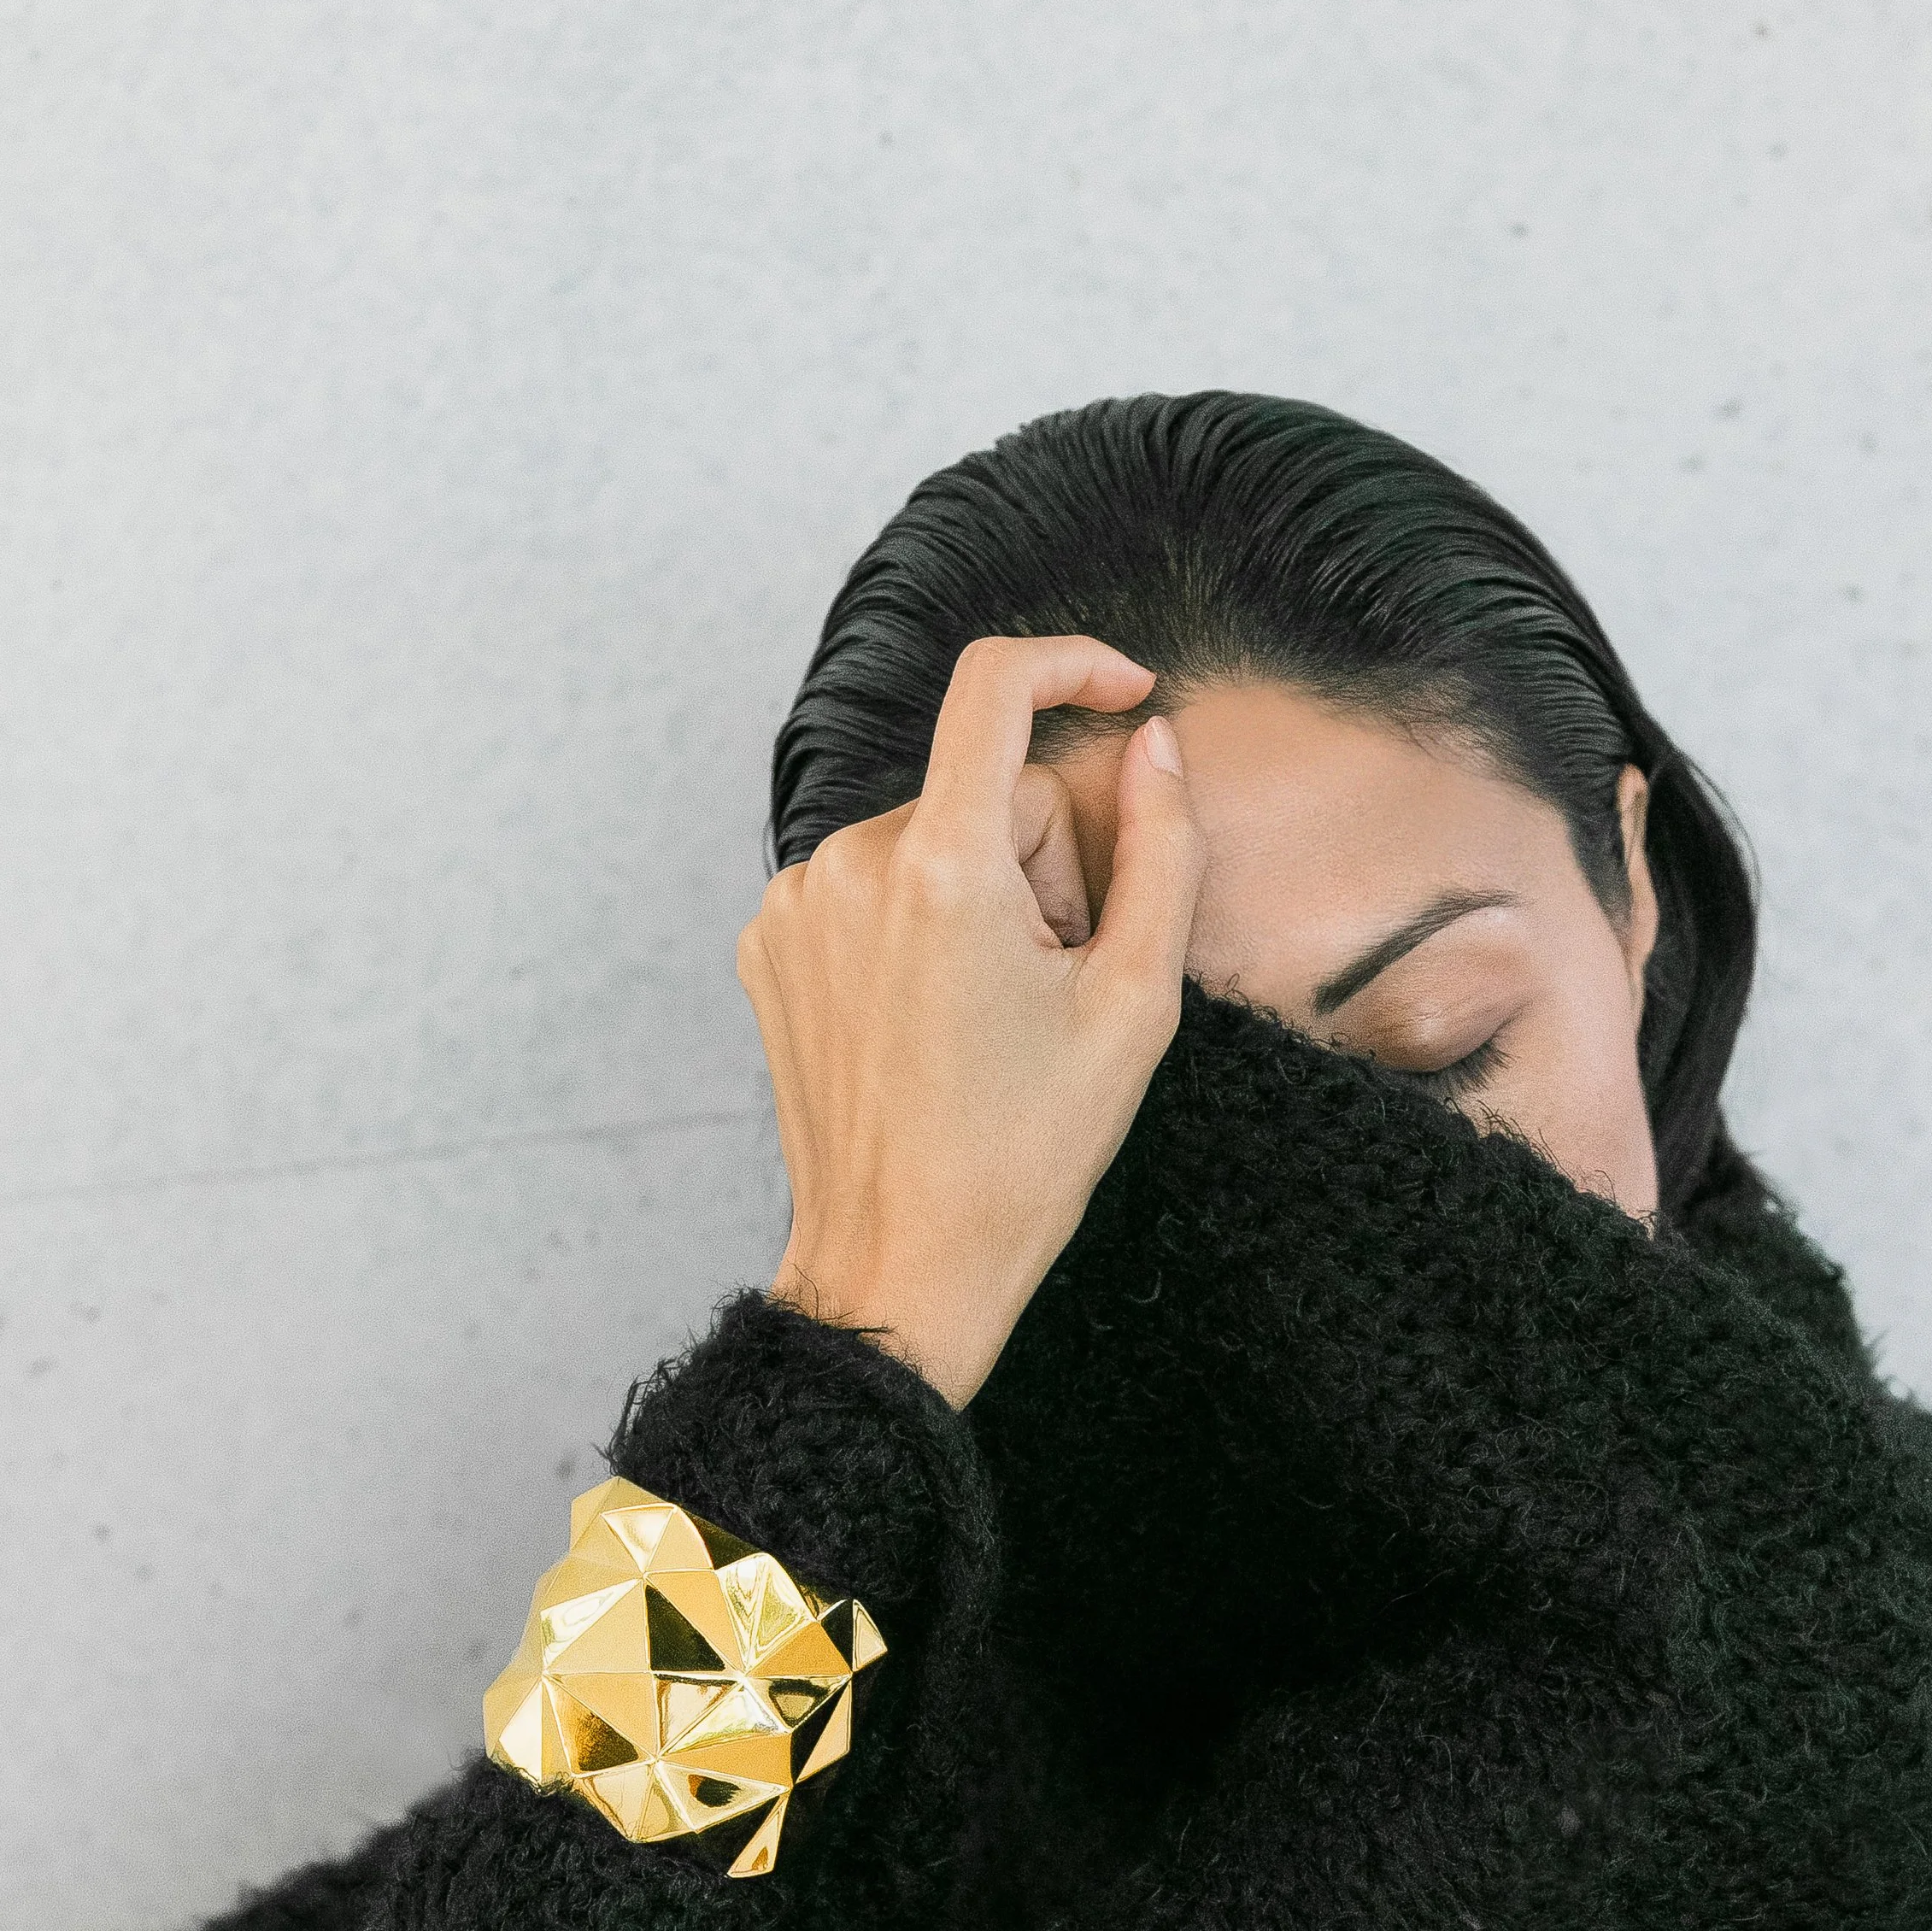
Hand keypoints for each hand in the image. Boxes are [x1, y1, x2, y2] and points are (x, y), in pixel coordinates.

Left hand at [736, 635, 1205, 1406]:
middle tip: (1061, 977)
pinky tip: (936, 1016)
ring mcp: (795, 905)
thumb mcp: (1135, 1001)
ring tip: (994, 1011)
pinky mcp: (769, 943)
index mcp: (941, 869)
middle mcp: (848, 865)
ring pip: (930, 837)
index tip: (1128, 690)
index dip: (1073, 664)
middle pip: (984, 791)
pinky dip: (920, 923)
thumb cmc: (1024, 1152)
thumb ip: (1162, 848)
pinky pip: (873, 884)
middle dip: (1044, 859)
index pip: (994, 687)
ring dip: (981, 895)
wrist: (900, 1266)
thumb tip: (1152, 742)